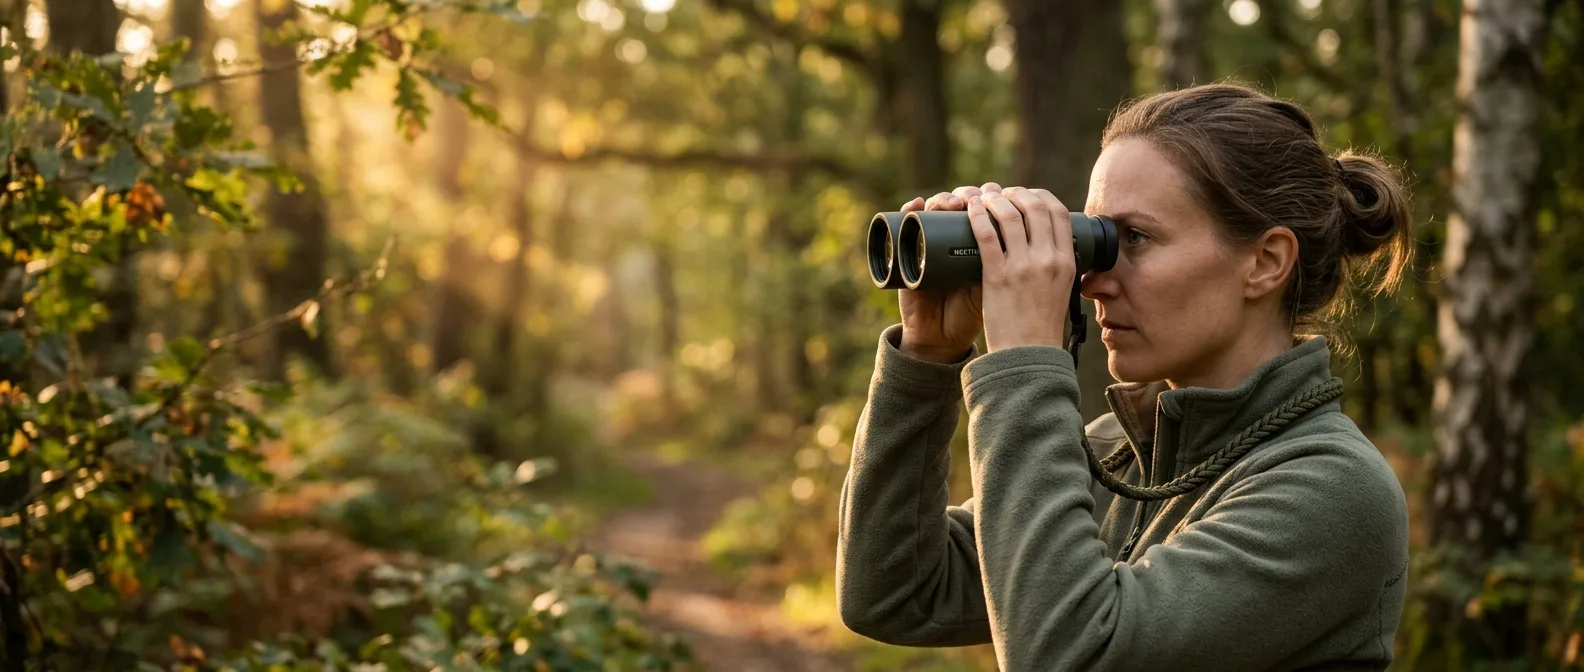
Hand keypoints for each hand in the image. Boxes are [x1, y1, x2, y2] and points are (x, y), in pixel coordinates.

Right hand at [895, 182, 1003, 363]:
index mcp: (980, 242)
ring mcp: (931, 239)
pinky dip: (911, 208)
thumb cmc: (975, 314)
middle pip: (963, 199)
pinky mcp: (910, 249)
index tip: (1006, 195)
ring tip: (956, 202)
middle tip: (983, 195)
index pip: (988, 206)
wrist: (943, 338)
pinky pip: (908, 223)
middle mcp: (955, 235)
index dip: (997, 196)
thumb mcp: (997, 287)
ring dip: (946, 197)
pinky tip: (916, 203)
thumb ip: (1014, 265)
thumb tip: (1042, 243)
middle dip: (973, 193)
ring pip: (936, 204)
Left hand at [967, 187, 1076, 352]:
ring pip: (1010, 215)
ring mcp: (1023, 266)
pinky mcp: (997, 276)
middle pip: (1034, 206)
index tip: (1027, 195)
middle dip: (1016, 192)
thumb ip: (1057, 265)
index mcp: (1066, 261)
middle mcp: (1048, 259)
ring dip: (995, 198)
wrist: (1026, 354)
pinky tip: (972, 209)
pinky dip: (978, 215)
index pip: (1058, 212)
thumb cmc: (1040, 324)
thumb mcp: (1062, 289)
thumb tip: (1050, 244)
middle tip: (1002, 193)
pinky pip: (986, 235)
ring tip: (984, 197)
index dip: (1040, 195)